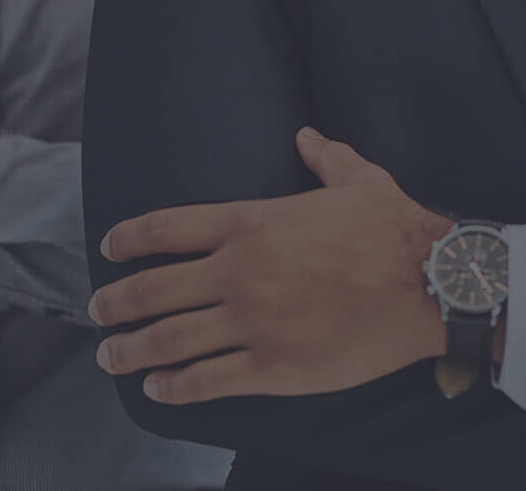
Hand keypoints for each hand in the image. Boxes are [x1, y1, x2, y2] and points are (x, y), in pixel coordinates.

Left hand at [89, 127, 451, 404]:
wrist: (429, 282)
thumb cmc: (393, 228)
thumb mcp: (357, 179)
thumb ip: (325, 157)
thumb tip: (307, 135)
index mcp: (251, 223)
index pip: (167, 229)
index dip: (130, 239)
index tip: (109, 249)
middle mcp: (239, 272)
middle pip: (154, 289)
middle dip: (116, 303)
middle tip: (96, 313)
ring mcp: (252, 322)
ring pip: (170, 341)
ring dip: (131, 350)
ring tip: (109, 357)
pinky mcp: (273, 367)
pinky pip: (208, 381)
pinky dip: (174, 387)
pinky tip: (156, 389)